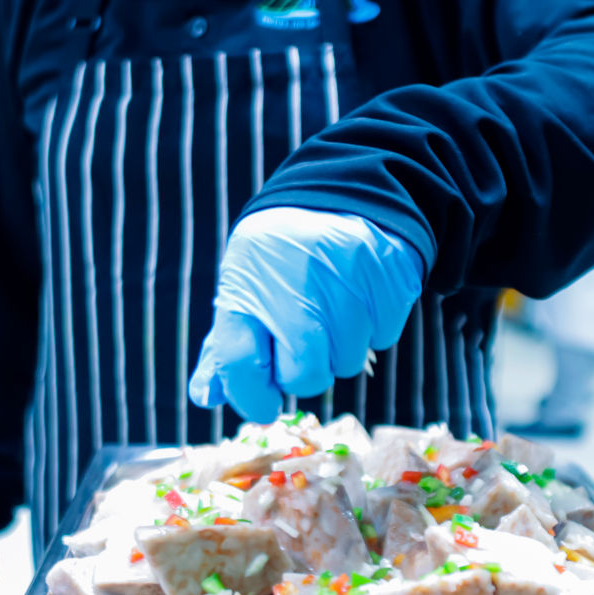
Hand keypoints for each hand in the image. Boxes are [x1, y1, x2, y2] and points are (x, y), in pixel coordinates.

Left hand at [190, 207, 424, 421]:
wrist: (342, 192)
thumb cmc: (283, 255)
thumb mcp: (244, 285)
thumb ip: (224, 345)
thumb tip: (204, 396)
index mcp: (248, 280)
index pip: (240, 363)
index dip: (251, 396)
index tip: (262, 402)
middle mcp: (296, 278)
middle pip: (303, 376)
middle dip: (302, 372)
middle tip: (303, 340)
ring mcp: (349, 278)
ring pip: (347, 364)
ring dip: (341, 349)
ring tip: (334, 307)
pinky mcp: (389, 278)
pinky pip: (382, 338)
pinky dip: (371, 328)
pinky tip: (360, 295)